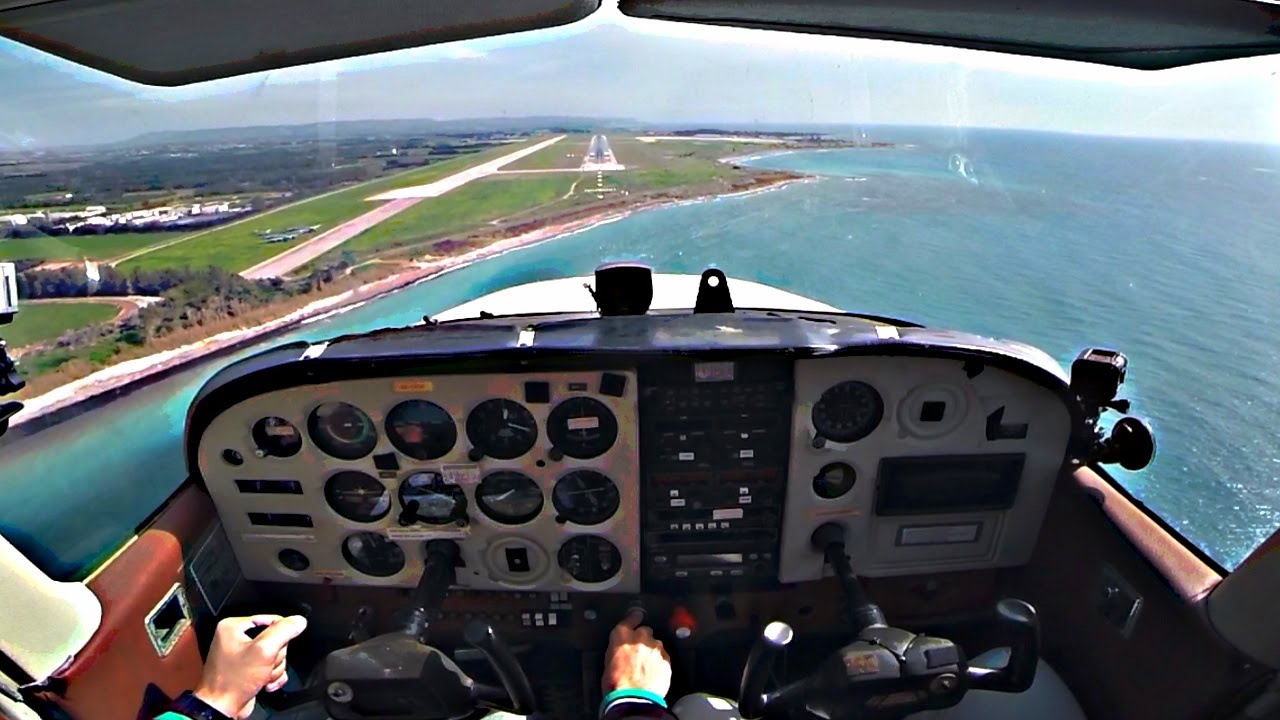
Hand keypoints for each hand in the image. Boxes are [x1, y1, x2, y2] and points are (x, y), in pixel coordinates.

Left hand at [193, 615, 307, 719]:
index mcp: (233, 626)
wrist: (223, 708)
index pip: (272, 619)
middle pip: (274, 639)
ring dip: (274, 669)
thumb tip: (298, 620)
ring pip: (274, 654)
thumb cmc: (233, 681)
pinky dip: (271, 676)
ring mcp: (242, 654)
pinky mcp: (248, 668)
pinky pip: (270, 666)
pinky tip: (264, 683)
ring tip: (262, 676)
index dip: (279, 635)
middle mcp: (236, 638)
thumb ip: (283, 632)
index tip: (274, 649)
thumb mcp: (263, 651)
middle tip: (264, 665)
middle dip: (275, 656)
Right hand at [602, 609, 670, 697]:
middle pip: (646, 631)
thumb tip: (622, 650)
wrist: (633, 698)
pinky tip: (652, 674)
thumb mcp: (608, 662)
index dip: (634, 618)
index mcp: (622, 636)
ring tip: (645, 668)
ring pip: (656, 645)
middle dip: (643, 640)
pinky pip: (664, 657)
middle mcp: (640, 638)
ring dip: (652, 653)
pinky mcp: (666, 659)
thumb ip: (618, 649)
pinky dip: (659, 663)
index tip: (636, 617)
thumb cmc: (616, 684)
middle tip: (638, 655)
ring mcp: (655, 648)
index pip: (630, 618)